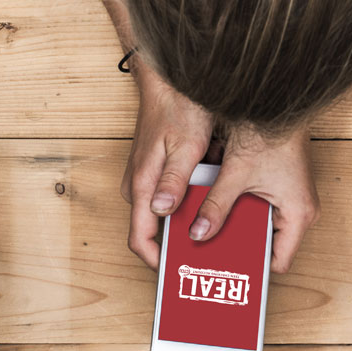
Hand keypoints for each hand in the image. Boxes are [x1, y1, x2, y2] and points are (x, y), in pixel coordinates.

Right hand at [121, 60, 213, 269]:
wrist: (168, 78)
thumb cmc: (176, 107)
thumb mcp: (185, 146)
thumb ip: (174, 181)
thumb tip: (162, 211)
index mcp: (142, 184)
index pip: (139, 238)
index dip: (155, 261)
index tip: (176, 272)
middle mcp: (139, 184)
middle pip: (152, 229)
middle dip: (176, 242)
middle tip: (204, 253)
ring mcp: (146, 176)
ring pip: (163, 211)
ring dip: (185, 218)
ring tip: (212, 224)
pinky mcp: (156, 168)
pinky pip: (169, 195)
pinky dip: (187, 200)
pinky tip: (210, 195)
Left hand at [191, 123, 318, 272]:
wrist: (278, 99)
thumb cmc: (270, 133)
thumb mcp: (236, 175)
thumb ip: (216, 206)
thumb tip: (198, 233)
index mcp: (299, 214)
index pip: (277, 261)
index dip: (251, 267)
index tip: (226, 271)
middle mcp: (299, 210)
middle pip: (265, 243)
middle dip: (238, 246)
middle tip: (210, 254)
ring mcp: (289, 197)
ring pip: (259, 224)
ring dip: (236, 224)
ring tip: (209, 230)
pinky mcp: (279, 185)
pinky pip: (258, 206)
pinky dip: (239, 207)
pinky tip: (216, 204)